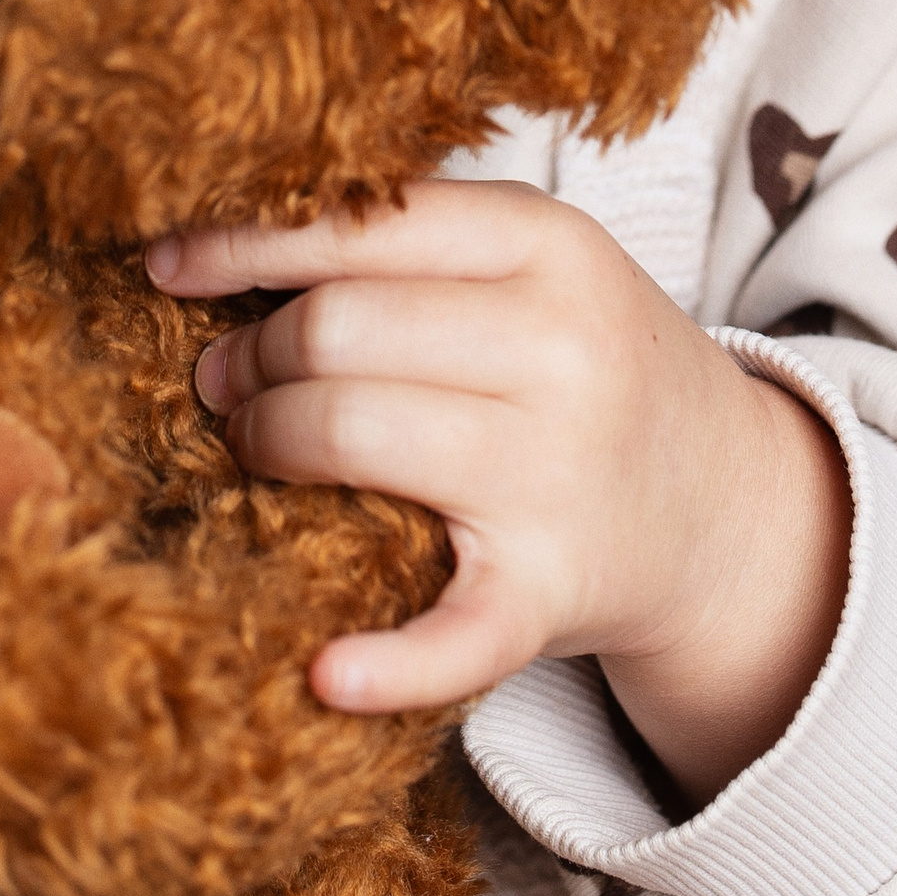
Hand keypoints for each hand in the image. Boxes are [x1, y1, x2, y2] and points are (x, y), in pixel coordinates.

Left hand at [149, 183, 849, 804]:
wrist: (727, 499)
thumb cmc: (588, 361)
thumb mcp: (532, 265)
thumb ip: (410, 239)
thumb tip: (227, 238)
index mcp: (550, 244)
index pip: (360, 224)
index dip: (244, 246)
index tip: (169, 266)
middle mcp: (563, 350)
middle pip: (336, 329)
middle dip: (251, 355)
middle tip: (222, 378)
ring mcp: (559, 474)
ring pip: (350, 433)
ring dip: (267, 441)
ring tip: (255, 443)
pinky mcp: (552, 593)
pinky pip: (452, 636)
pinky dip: (382, 665)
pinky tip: (324, 671)